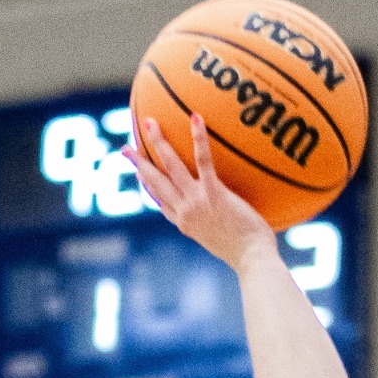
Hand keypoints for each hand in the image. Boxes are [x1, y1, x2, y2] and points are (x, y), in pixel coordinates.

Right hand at [125, 114, 275, 270]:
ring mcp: (197, 201)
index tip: (139, 173)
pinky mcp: (214, 193)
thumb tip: (220, 217)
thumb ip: (213, 226)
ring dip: (158, 142)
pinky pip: (203, 161)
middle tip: (125, 147)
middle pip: (156, 182)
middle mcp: (185, 211)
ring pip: (171, 166)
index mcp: (185, 223)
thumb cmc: (245, 252)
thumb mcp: (221, 240)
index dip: (148, 186)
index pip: (161, 202)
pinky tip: (195, 118)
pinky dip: (198, 138)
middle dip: (139, 162)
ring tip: (150, 122)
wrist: (252, 259)